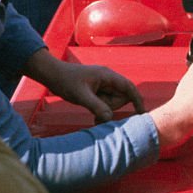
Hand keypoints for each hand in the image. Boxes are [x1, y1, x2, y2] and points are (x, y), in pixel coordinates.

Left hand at [27, 51, 144, 122]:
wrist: (51, 74)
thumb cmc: (65, 81)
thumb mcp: (80, 96)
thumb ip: (97, 107)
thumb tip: (110, 118)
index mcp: (107, 76)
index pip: (129, 87)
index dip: (137, 100)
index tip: (142, 113)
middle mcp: (108, 79)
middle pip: (121, 97)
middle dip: (112, 107)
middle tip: (96, 114)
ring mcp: (103, 84)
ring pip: (113, 101)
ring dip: (104, 109)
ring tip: (89, 110)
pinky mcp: (97, 90)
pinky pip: (105, 102)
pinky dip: (101, 110)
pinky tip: (92, 114)